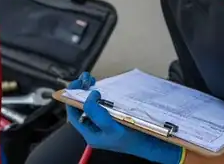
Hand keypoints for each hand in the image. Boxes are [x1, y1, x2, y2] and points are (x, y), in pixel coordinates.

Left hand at [66, 72, 186, 163]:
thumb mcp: (112, 128)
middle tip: (85, 79)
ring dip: (88, 90)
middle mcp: (94, 127)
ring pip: (90, 103)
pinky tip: (100, 86)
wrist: (151, 143)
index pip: (74, 114)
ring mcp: (103, 121)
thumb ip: (98, 115)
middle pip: (81, 107)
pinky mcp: (112, 116)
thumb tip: (89, 98)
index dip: (72, 99)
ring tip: (90, 79)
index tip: (77, 86)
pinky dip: (99, 94)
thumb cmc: (132, 139)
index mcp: (90, 133)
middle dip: (80, 91)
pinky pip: (101, 103)